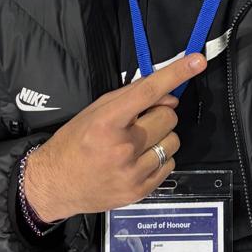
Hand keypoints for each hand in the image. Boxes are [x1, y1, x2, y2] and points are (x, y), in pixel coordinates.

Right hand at [22, 52, 205, 222]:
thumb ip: (131, 98)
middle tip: (140, 123)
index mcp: (107, 122)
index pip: (148, 91)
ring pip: (173, 142)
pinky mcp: (140, 190)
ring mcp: (133, 172)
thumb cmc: (74, 143)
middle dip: (160, 115)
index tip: (196, 60)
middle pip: (168, 117)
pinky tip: (138, 161)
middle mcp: (122, 147)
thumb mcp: (94, 112)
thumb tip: (169, 95)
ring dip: (161, 138)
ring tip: (138, 144)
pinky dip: (159, 159)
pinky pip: (170, 165)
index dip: (175, 73)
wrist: (55, 184)